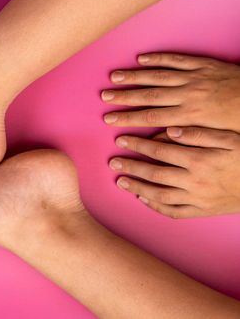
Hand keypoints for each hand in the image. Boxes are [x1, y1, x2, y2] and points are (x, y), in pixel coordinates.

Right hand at [101, 53, 239, 131]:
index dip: (128, 118)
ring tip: (114, 76)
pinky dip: (158, 58)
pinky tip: (141, 59)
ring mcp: (195, 76)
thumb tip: (159, 140)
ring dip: (134, 76)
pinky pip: (176, 60)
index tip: (109, 119)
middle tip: (103, 96)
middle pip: (149, 95)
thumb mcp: (215, 137)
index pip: (151, 117)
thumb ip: (186, 138)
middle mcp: (188, 93)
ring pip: (158, 75)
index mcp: (191, 114)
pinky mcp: (204, 64)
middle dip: (123, 96)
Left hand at [109, 126, 239, 217]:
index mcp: (200, 160)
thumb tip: (170, 129)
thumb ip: (199, 133)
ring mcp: (198, 199)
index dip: (138, 145)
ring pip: (159, 195)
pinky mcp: (202, 211)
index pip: (160, 151)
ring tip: (120, 181)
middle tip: (113, 162)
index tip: (121, 140)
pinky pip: (174, 212)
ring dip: (137, 188)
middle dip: (131, 167)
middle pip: (154, 173)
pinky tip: (143, 200)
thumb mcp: (229, 139)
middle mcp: (195, 181)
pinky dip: (156, 207)